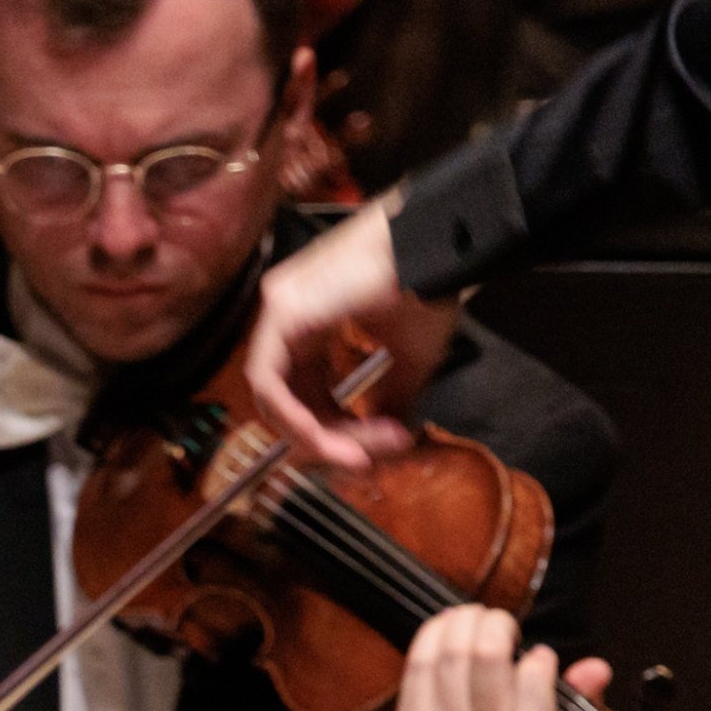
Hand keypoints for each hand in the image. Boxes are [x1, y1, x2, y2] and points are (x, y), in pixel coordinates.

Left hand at [241, 194, 462, 473]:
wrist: (441, 248)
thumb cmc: (431, 285)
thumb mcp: (411, 361)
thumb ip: (390, 400)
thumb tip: (388, 441)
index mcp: (314, 318)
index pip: (306, 390)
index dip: (332, 430)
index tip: (367, 454)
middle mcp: (289, 313)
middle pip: (286, 398)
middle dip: (323, 439)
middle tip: (362, 461)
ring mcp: (281, 308)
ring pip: (272, 396)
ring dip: (312, 437)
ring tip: (354, 455)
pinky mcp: (283, 311)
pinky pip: (268, 382)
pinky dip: (293, 418)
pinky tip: (325, 439)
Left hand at [386, 603, 613, 710]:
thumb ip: (580, 710)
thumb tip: (592, 671)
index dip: (538, 668)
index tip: (542, 656)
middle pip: (482, 665)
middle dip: (493, 627)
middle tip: (501, 622)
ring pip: (445, 663)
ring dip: (459, 626)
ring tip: (472, 617)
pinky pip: (414, 676)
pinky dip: (427, 643)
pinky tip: (441, 630)